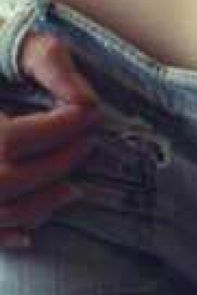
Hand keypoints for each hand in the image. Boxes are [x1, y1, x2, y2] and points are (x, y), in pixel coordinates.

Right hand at [0, 32, 101, 248]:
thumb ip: (43, 59)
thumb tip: (86, 99)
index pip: (28, 135)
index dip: (66, 125)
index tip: (89, 113)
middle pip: (19, 177)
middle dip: (63, 160)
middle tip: (87, 142)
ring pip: (5, 212)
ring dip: (46, 202)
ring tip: (73, 186)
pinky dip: (8, 235)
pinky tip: (30, 232)